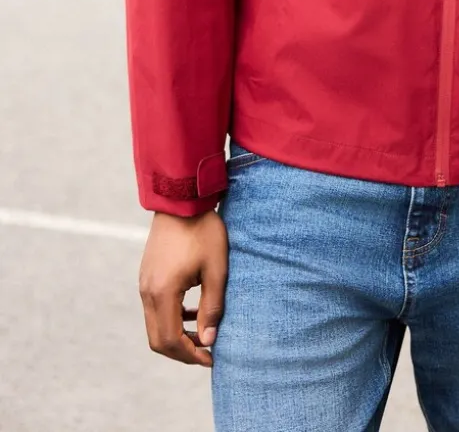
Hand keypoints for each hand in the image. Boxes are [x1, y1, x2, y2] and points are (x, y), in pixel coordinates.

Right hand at [139, 209, 227, 366]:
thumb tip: (209, 341)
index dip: (191, 355)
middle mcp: (147, 292)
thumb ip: (212, 307)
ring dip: (177, 336)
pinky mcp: (147, 276)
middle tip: (207, 353)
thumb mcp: (216, 268)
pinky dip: (172, 319)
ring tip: (203, 335)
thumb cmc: (203, 230)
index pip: (170, 340)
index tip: (212, 358)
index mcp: (163, 292)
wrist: (181, 199)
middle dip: (182, 352)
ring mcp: (144, 283)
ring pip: (155, 325)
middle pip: (158, 339)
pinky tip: (193, 313)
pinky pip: (155, 308)